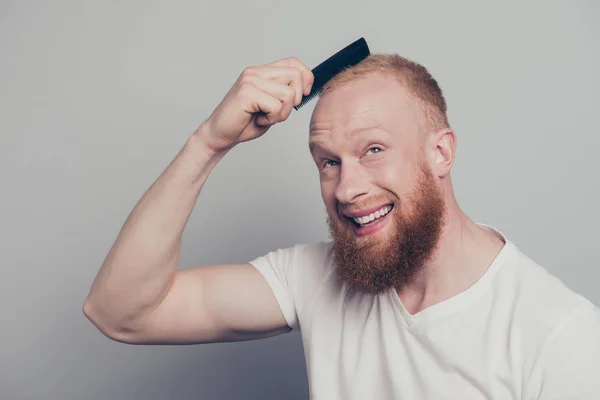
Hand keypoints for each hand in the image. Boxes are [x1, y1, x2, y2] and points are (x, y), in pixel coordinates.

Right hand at [199, 57, 313, 153]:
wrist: (220, 134)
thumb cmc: (246, 122)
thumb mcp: (272, 105)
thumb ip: (285, 94)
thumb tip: (307, 88)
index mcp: (262, 72)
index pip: (294, 63)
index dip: (306, 78)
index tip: (303, 95)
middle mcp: (256, 72)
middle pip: (295, 76)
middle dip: (295, 100)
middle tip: (279, 111)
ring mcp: (250, 81)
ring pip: (288, 94)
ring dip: (282, 113)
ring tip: (266, 117)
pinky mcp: (246, 93)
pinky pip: (276, 106)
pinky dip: (272, 119)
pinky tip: (258, 120)